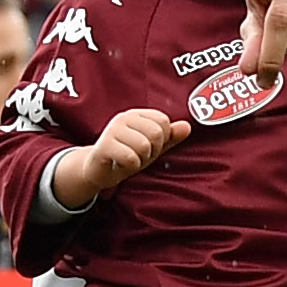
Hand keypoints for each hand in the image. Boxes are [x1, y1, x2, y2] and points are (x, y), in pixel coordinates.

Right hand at [53, 106, 182, 208]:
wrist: (99, 171)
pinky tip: (121, 164)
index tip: (149, 146)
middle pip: (156, 133)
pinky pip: (130, 157)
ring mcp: (112, 130)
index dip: (162, 139)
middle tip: (139, 155)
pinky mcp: (104, 146)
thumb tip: (187, 126)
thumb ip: (170, 138)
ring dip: (141, 159)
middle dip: (152, 150)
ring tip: (130, 158)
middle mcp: (124, 118)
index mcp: (137, 115)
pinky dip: (131, 166)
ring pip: (144, 145)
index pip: (163, 121)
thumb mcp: (152, 148)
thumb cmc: (126, 157)